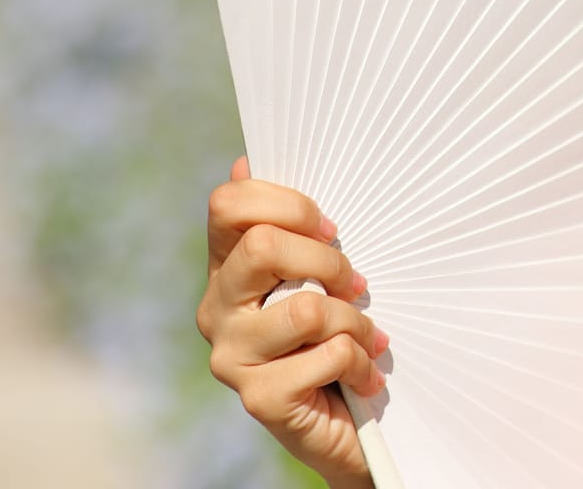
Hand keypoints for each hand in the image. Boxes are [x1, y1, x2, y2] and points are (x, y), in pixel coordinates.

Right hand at [197, 155, 385, 488]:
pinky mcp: (259, 399)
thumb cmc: (333, 333)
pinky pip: (327, 355)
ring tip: (366, 337)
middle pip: (263, 247)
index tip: (331, 228)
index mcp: (226, 267)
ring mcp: (231, 357)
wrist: (346, 422)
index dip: (287, 204)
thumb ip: (290, 224)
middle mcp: (216, 309)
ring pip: (304, 308)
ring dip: (353, 321)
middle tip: (357, 285)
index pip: (228, 205)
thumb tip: (244, 160)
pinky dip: (360, 362)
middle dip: (328, 261)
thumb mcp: (318, 272)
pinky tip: (363, 376)